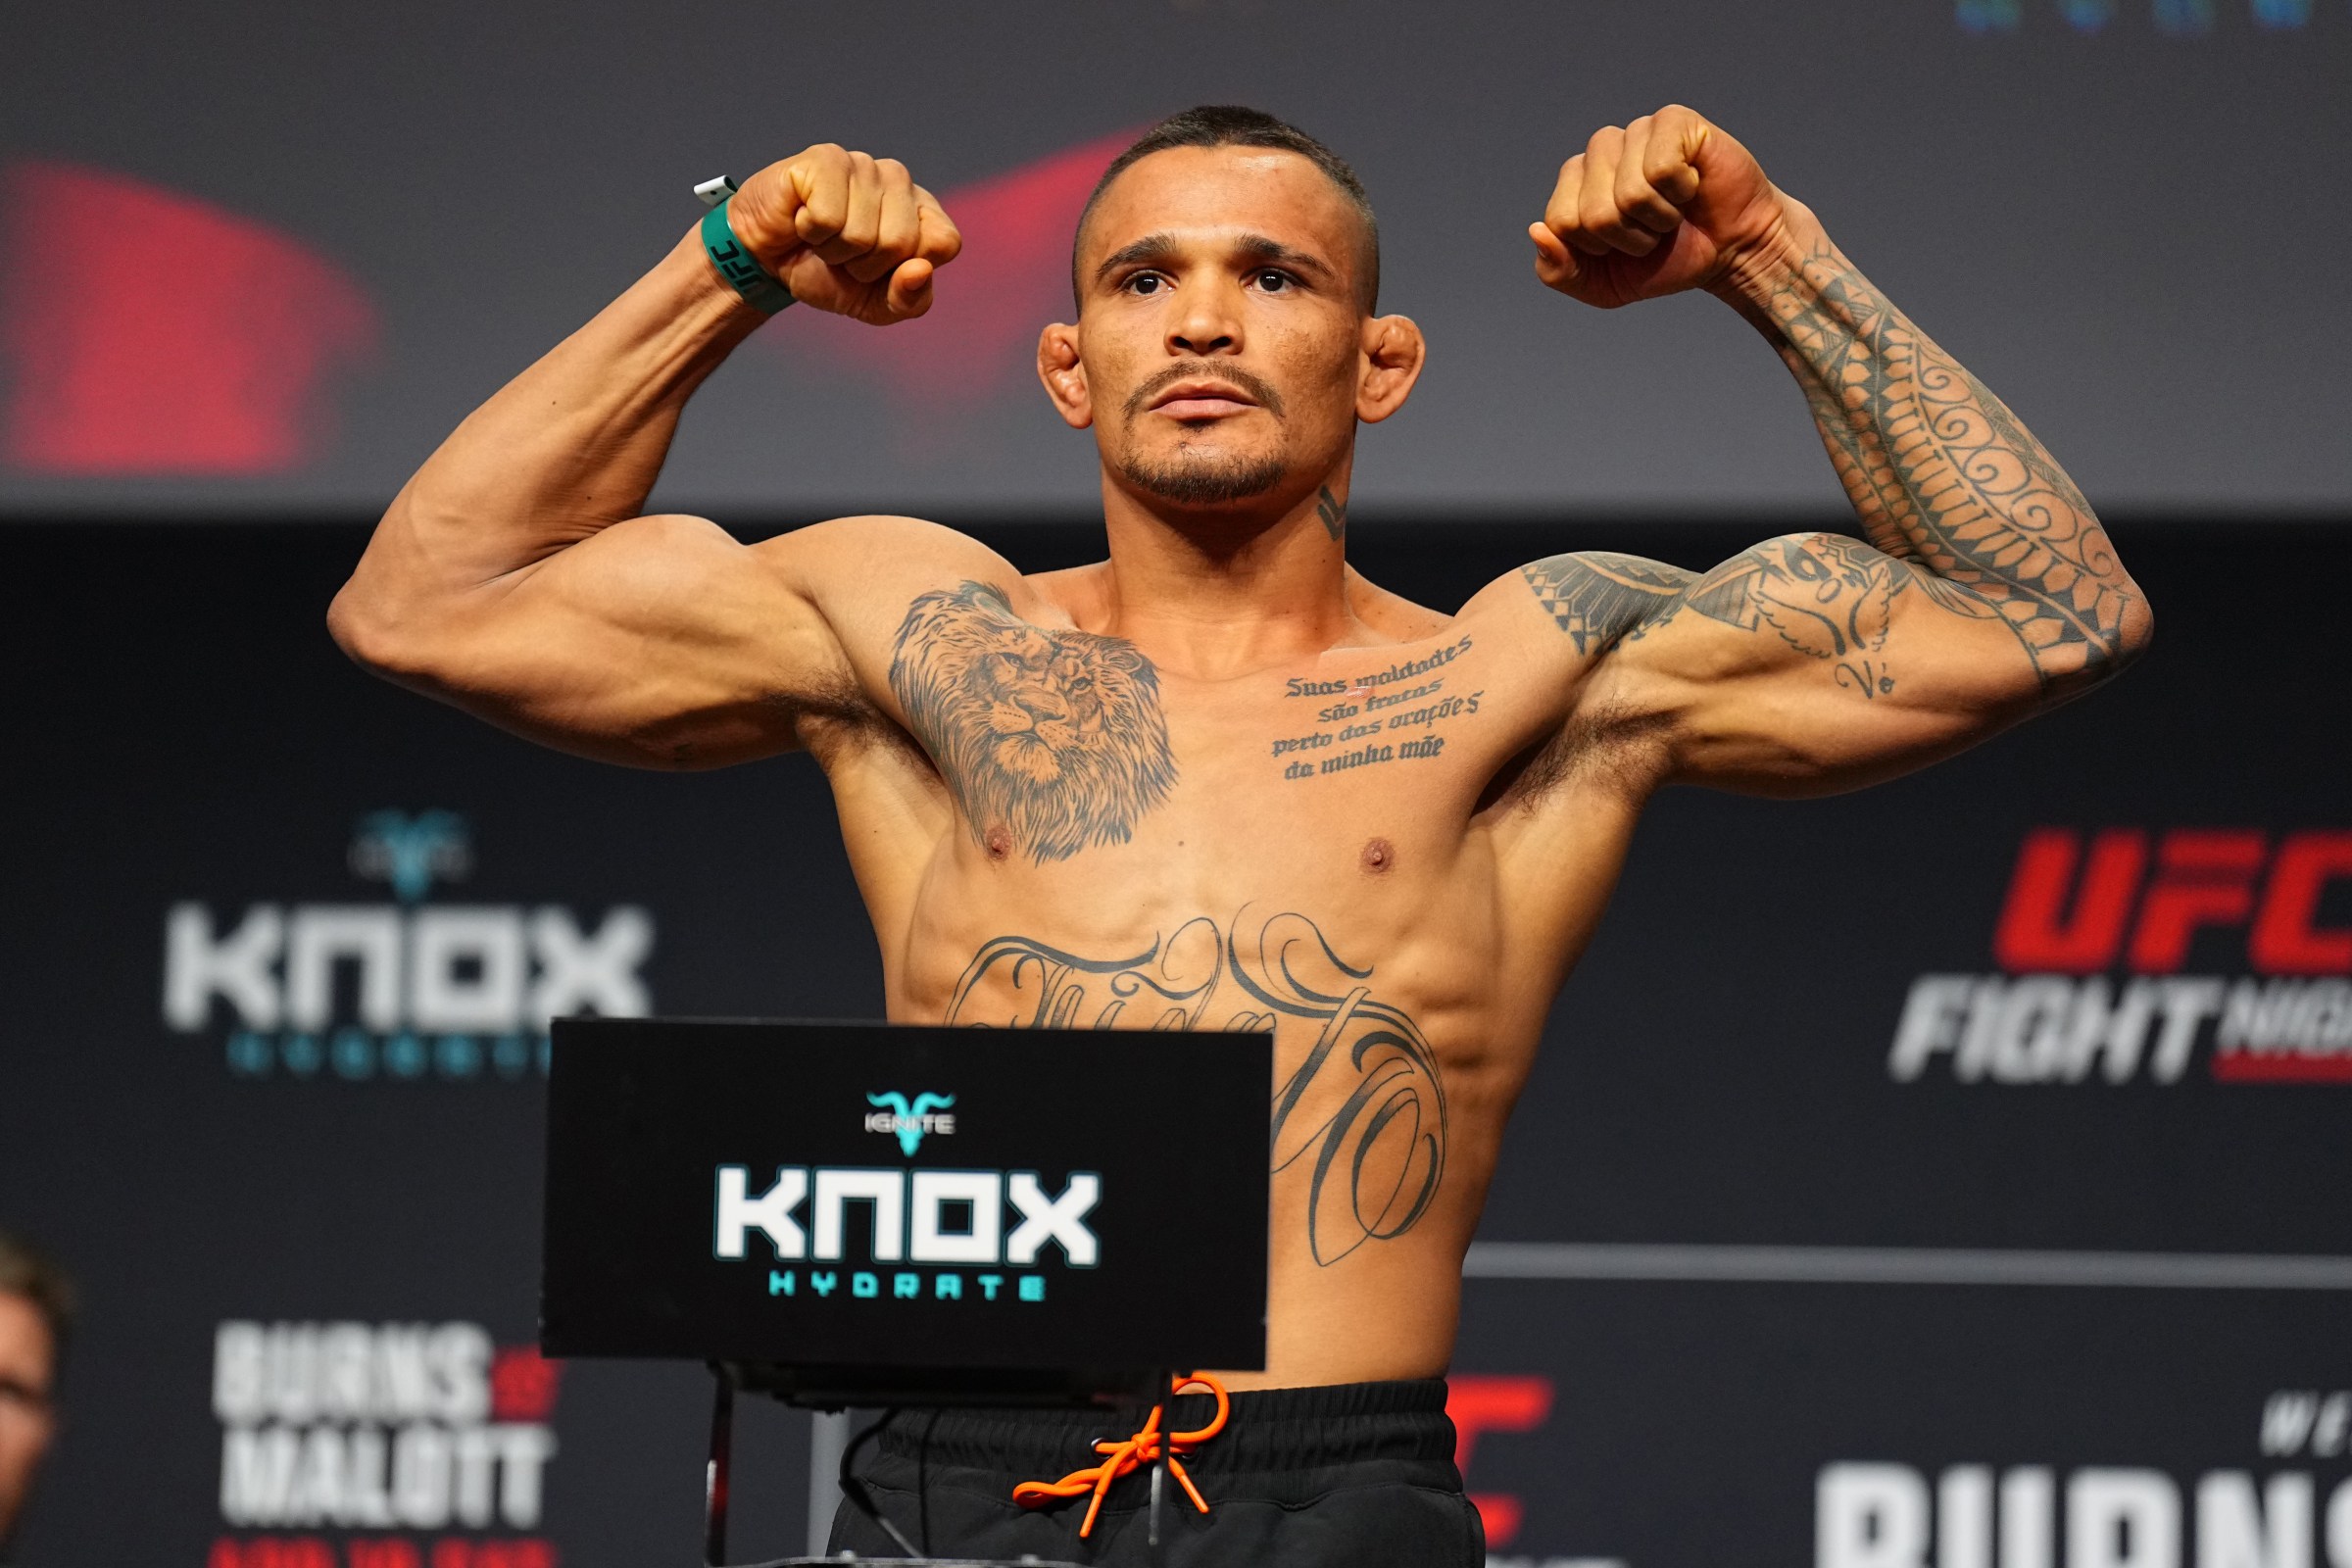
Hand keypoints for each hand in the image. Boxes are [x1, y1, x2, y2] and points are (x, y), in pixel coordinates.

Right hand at [726, 144, 961, 324]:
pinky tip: (803, 217)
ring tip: (821, 236)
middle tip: (841, 254)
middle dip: (864, 265)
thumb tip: (920, 270)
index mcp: (922, 211)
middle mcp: (898, 180)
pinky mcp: (827, 159)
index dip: (907, 270)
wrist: (766, 261)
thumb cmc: (825, 274)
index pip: (945, 243)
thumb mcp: (874, 304)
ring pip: (862, 233)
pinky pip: (829, 218)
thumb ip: (910, 299)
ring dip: (833, 250)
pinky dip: (810, 231)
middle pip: (901, 243)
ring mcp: (864, 165)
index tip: (878, 268)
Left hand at [1530, 105, 1793, 309]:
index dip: (1598, 249)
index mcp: (1574, 183)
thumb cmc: (1666, 261)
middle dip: (1629, 238)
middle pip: (1591, 212)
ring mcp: (1636, 130)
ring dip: (1658, 218)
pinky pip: (1661, 168)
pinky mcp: (1673, 120)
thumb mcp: (1602, 285)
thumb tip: (1536, 231)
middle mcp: (1600, 150)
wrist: (1731, 252)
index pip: (1560, 222)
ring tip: (1674, 209)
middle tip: (1655, 230)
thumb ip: (1557, 271)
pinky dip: (1681, 192)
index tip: (1625, 244)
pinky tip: (1692, 184)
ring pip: (1628, 193)